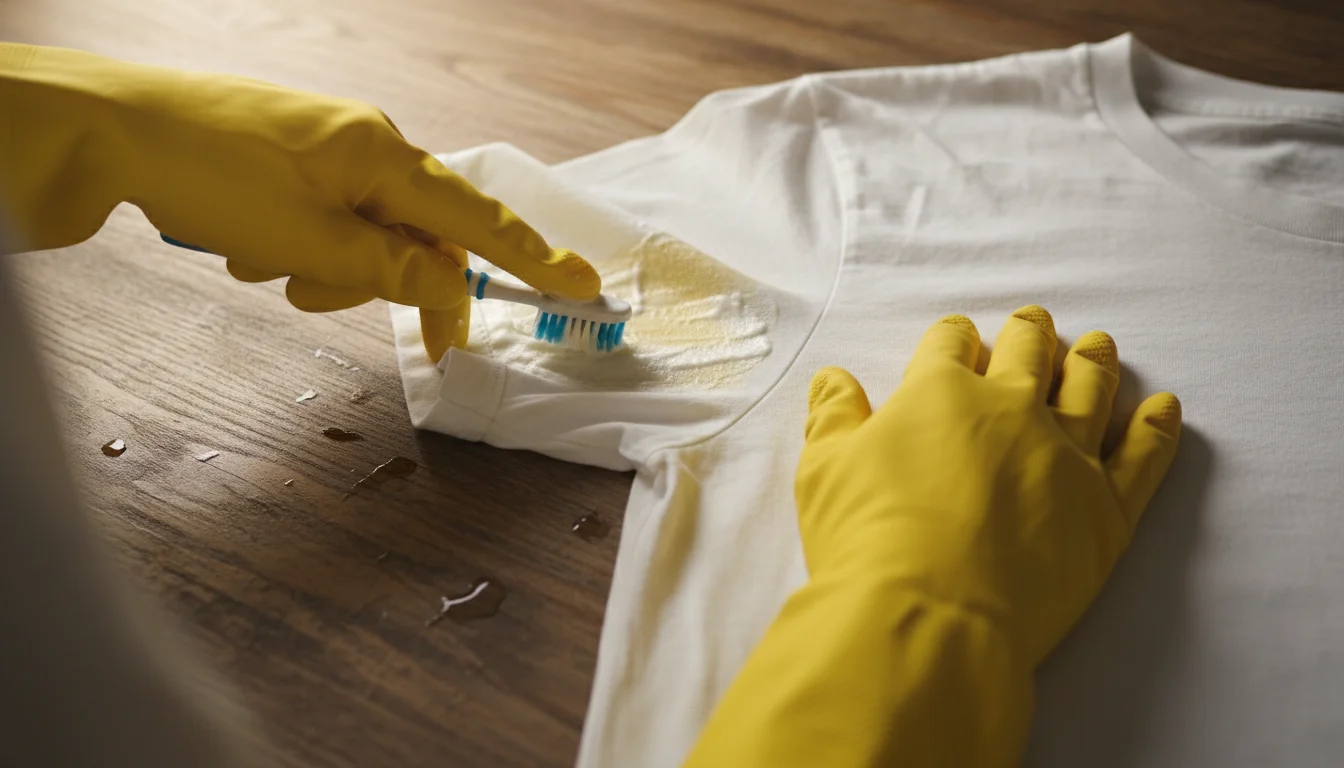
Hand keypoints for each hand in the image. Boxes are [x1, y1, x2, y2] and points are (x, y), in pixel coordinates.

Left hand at [1, 45, 597, 361]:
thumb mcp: (315, 242)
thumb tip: (449, 284)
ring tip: (275, 272)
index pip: (479, 219)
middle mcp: (365, 143)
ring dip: (335, 273)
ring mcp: (326, 149)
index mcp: (384, 153)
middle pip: (423, 236)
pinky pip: (326, 222)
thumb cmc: (210, 176)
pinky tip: (252, 250)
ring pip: (368, 236)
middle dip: (400, 287)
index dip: (536, 260)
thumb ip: (393, 270)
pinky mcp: (289, 162)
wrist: (109, 131)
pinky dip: (302, 251)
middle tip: (418, 344)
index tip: (586, 287)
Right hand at [796, 306, 1180, 663]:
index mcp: (941, 391)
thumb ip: (834, 417)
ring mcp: (1067, 455)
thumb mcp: (824, 470)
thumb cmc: (866, 540)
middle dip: (1030, 334)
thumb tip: (834, 381)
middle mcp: (1012, 408)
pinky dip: (1157, 429)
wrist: (931, 615)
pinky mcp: (1107, 509)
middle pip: (1029, 353)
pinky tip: (1164, 409)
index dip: (953, 338)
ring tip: (1098, 347)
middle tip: (1035, 323)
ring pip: (1091, 390)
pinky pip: (1144, 458)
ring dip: (1094, 363)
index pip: (951, 343)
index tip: (957, 340)